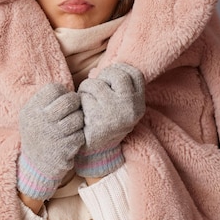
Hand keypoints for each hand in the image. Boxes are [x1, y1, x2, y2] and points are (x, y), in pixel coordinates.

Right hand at [17, 83, 84, 200]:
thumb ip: (45, 101)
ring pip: (78, 118)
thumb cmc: (39, 134)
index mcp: (31, 109)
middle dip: (76, 104)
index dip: (63, 93)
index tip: (63, 101)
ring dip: (79, 121)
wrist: (36, 166)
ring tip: (73, 126)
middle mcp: (40, 120)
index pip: (54, 88)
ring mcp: (52, 135)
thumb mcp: (32, 115)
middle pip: (69, 100)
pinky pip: (81, 135)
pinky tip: (72, 139)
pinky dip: (80, 137)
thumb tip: (68, 90)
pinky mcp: (64, 149)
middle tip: (75, 110)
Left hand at [76, 63, 144, 177]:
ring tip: (87, 100)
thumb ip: (116, 87)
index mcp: (139, 105)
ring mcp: (115, 111)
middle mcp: (131, 107)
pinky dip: (80, 98)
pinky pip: (85, 95)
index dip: (121, 69)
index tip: (110, 75)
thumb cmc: (106, 122)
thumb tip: (99, 68)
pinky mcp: (98, 116)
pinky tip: (83, 110)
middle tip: (98, 86)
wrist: (95, 151)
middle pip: (118, 74)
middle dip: (103, 76)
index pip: (136, 74)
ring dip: (87, 88)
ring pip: (96, 83)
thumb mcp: (119, 105)